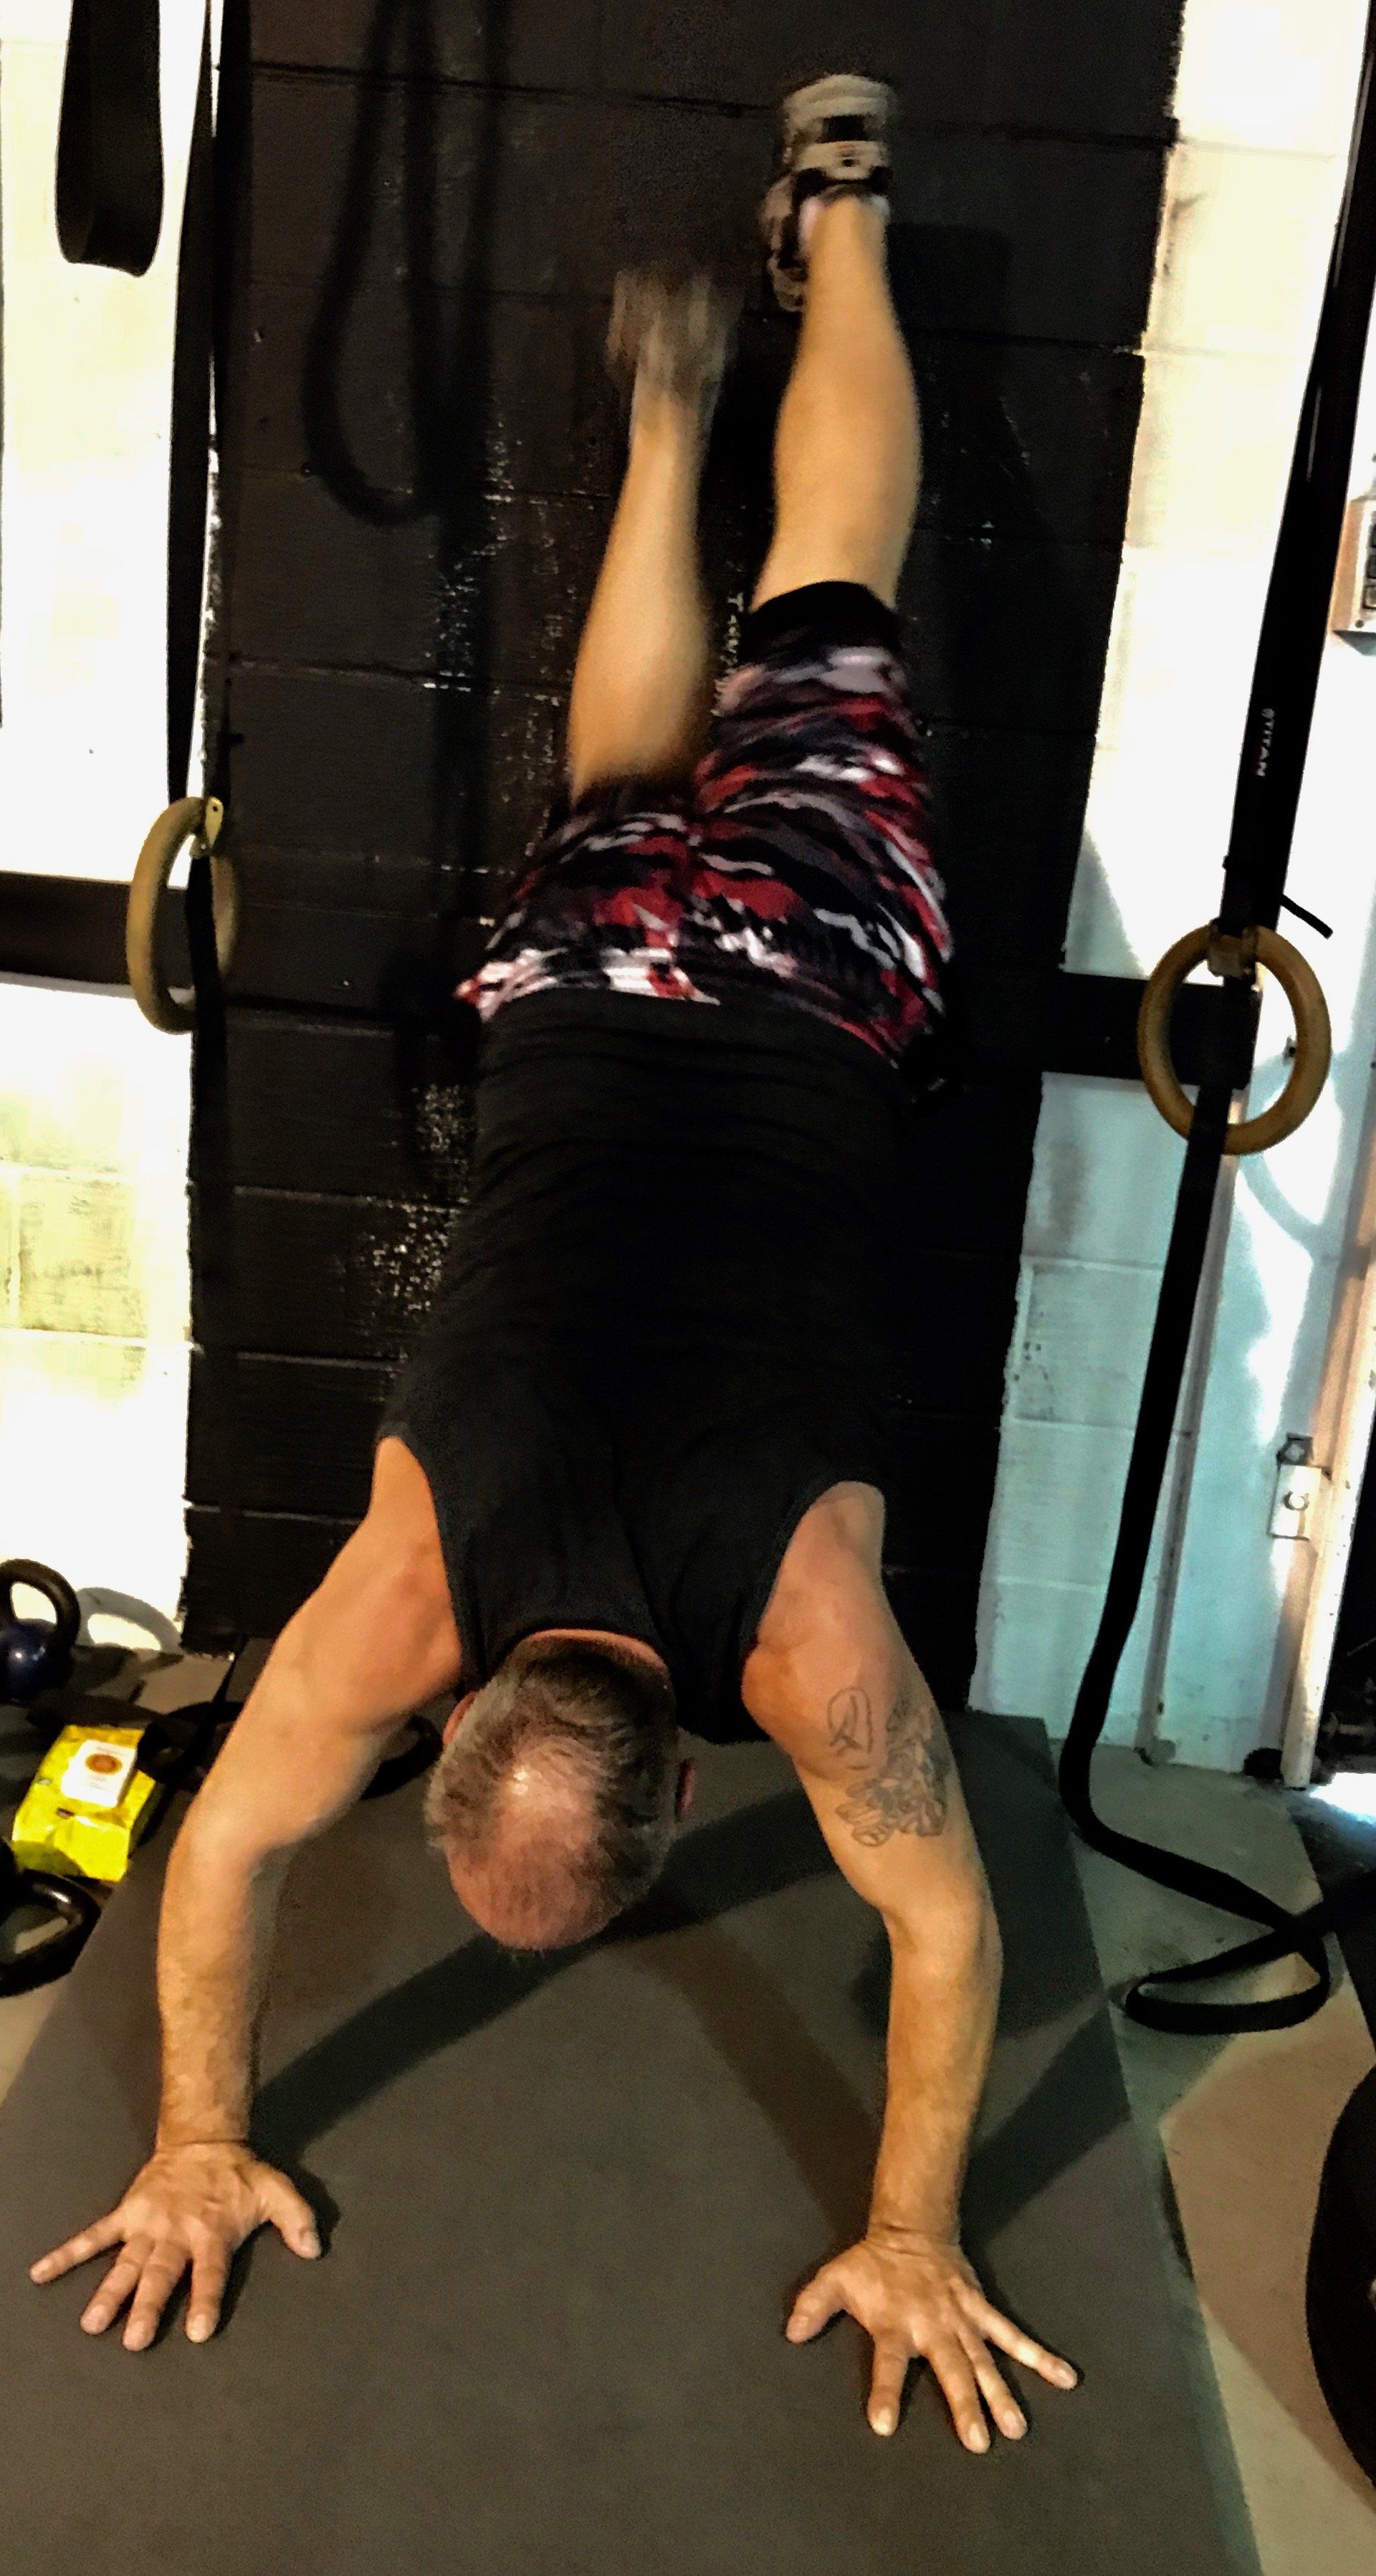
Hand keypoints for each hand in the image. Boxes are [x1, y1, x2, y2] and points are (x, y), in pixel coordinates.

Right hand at [28, 2141, 319, 2350]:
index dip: (204, 2300)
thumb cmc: (241, 2175)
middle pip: (161, 2274)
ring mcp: (147, 2224)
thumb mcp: (278, 2190)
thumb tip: (314, 2249)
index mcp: (213, 2232)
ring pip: (126, 2263)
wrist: (203, 2137)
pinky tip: (41, 2272)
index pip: (209, 2273)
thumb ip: (297, 2219)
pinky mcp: (127, 2214)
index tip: (197, 2331)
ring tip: (92, 2324)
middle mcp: (177, 2232)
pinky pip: (94, 2235)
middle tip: (134, 2340)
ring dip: (108, 2293)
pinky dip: (67, 2253)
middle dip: (147, 2306)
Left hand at [786, 2228, 1077, 2451]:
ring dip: (1001, 2394)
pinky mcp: (981, 2310)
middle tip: (976, 2442)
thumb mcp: (835, 2279)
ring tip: (1016, 2428)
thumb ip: (813, 2305)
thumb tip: (790, 2332)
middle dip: (963, 2404)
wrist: (912, 2226)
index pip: (888, 2363)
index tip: (884, 2424)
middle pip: (949, 2369)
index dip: (886, 2392)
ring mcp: (961, 2320)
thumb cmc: (872, 2264)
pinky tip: (1065, 2377)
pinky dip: (1039, 2357)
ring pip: (984, 2361)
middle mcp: (932, 2326)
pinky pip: (1013, 2335)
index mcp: (895, 2324)